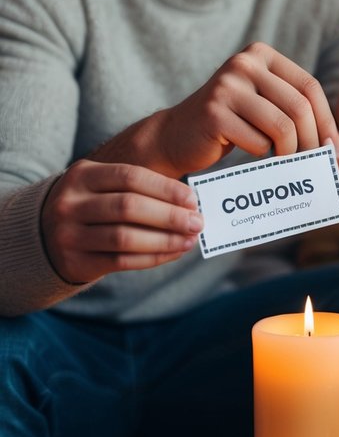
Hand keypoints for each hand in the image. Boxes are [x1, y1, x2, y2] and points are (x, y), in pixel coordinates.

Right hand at [41, 158, 203, 283]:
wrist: (42, 235)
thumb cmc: (89, 204)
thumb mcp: (101, 184)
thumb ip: (137, 187)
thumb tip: (190, 200)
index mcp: (82, 175)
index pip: (130, 176)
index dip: (165, 188)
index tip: (192, 199)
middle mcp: (71, 203)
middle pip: (129, 207)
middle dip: (169, 216)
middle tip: (197, 222)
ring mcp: (69, 234)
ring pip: (126, 237)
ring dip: (165, 239)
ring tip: (190, 239)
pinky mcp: (75, 261)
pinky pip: (121, 261)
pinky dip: (153, 257)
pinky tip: (174, 252)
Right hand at [95, 43, 338, 178]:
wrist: (176, 137)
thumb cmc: (230, 125)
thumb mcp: (263, 103)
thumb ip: (294, 107)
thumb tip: (338, 142)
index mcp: (260, 54)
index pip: (309, 87)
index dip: (326, 120)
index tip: (333, 148)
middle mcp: (244, 63)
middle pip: (299, 107)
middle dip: (313, 140)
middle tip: (316, 162)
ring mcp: (227, 86)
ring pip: (282, 126)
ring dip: (292, 152)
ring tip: (290, 164)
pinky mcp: (214, 113)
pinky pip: (258, 142)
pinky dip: (263, 155)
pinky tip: (256, 157)